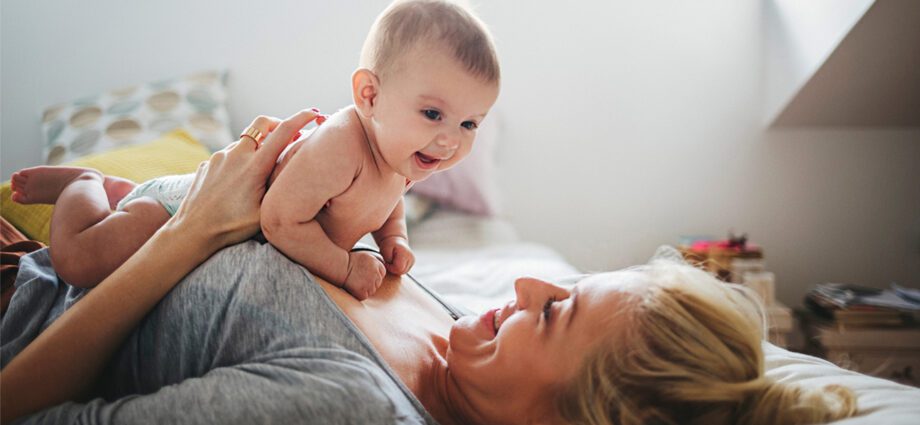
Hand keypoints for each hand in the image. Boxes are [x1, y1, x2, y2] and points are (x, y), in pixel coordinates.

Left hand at [168, 109, 324, 250]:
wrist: (192, 232)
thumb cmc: (232, 227)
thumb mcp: (266, 212)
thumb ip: (280, 187)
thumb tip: (294, 171)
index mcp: (255, 166)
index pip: (283, 132)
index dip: (301, 118)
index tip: (313, 113)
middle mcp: (236, 155)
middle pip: (262, 123)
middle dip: (277, 124)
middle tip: (287, 137)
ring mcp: (219, 157)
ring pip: (245, 141)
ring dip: (258, 147)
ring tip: (262, 171)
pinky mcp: (207, 164)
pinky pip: (229, 155)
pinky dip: (240, 160)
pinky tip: (239, 183)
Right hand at [343, 251, 385, 299]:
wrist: (339, 266)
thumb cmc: (349, 261)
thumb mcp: (365, 257)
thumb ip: (374, 264)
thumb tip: (378, 271)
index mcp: (377, 264)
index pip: (382, 273)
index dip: (374, 275)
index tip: (366, 274)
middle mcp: (376, 274)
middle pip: (377, 283)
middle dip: (370, 283)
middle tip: (359, 279)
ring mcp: (370, 284)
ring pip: (371, 290)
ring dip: (365, 289)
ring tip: (355, 282)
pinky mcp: (363, 292)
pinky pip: (364, 296)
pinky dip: (359, 294)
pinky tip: (352, 287)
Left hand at [378, 236, 414, 274]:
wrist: (395, 241)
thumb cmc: (389, 244)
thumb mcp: (385, 249)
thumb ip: (388, 258)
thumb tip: (392, 266)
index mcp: (405, 254)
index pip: (398, 269)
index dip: (390, 267)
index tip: (386, 262)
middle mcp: (411, 258)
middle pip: (401, 271)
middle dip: (393, 268)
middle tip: (389, 261)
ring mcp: (413, 261)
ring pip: (403, 272)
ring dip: (395, 268)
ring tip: (392, 261)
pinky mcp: (412, 263)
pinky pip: (404, 271)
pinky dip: (398, 268)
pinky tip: (396, 262)